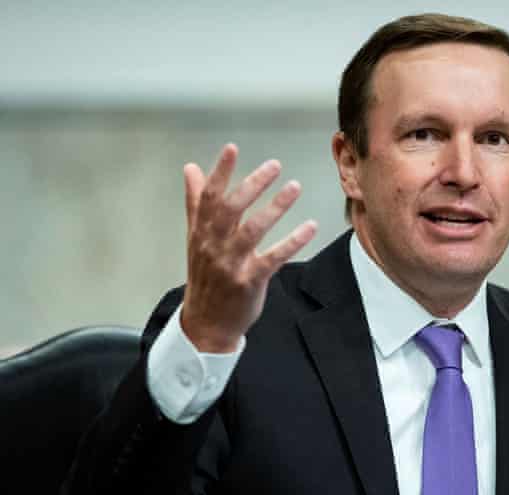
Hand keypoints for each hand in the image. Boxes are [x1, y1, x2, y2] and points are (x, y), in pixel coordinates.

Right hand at [179, 143, 316, 352]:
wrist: (206, 323)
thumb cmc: (205, 277)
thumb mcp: (196, 239)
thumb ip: (196, 202)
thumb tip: (190, 168)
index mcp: (201, 232)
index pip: (209, 197)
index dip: (220, 171)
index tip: (232, 148)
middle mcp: (214, 246)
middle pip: (230, 209)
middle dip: (252, 184)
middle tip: (274, 165)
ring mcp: (231, 264)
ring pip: (252, 230)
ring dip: (275, 207)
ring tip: (295, 187)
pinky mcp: (250, 282)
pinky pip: (273, 258)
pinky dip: (292, 241)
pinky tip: (310, 226)